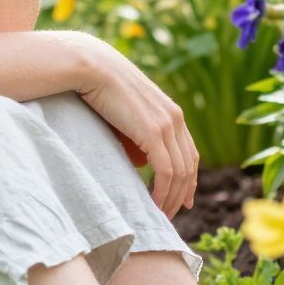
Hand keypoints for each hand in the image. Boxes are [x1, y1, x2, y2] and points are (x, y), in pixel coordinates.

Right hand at [65, 34, 197, 217]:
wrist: (93, 68)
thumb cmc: (104, 91)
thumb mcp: (127, 117)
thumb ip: (139, 138)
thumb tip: (141, 162)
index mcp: (172, 113)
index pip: (190, 153)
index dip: (190, 180)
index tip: (185, 201)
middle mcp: (175, 118)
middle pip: (189, 166)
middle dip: (183, 194)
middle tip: (171, 216)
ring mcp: (167, 124)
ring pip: (180, 172)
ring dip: (172, 198)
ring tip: (160, 216)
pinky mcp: (154, 131)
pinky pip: (166, 171)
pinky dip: (164, 192)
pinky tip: (154, 204)